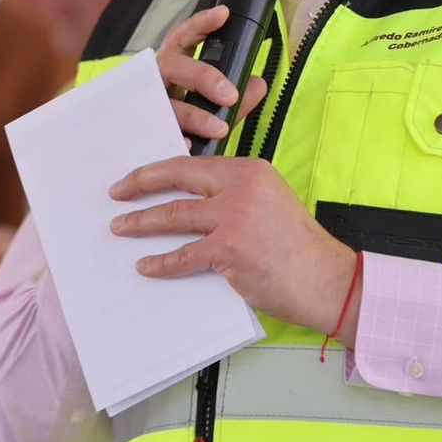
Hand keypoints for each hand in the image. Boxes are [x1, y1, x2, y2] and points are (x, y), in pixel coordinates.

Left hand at [109, 157, 360, 342]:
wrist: (325, 278)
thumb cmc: (299, 247)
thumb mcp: (271, 202)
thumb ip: (237, 195)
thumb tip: (195, 202)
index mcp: (250, 169)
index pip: (195, 163)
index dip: (162, 169)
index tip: (140, 176)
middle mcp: (240, 185)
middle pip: (178, 177)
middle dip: (140, 184)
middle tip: (116, 193)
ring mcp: (233, 216)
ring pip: (174, 215)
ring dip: (141, 223)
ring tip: (120, 228)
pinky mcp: (228, 249)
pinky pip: (184, 255)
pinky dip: (161, 262)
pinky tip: (146, 265)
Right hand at [158, 5, 268, 143]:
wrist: (150, 153)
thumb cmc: (186, 120)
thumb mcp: (212, 105)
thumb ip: (237, 97)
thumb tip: (258, 84)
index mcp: (174, 66)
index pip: (184, 38)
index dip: (201, 24)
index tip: (223, 14)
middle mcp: (156, 81)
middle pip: (173, 66)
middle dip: (204, 77)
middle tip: (230, 94)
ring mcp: (146, 106)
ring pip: (166, 103)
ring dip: (195, 115)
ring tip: (219, 128)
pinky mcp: (143, 132)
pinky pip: (155, 134)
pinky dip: (174, 139)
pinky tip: (188, 146)